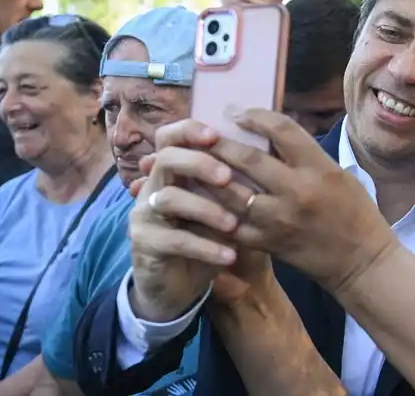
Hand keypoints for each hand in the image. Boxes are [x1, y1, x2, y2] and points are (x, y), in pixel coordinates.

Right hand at [127, 125, 240, 321]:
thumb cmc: (207, 237)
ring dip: (206, 209)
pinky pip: (174, 240)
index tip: (216, 135)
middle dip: (199, 163)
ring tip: (233, 224)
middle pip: (167, 159)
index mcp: (173, 172)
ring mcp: (145, 215)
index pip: (170, 137)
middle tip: (227, 176)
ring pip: (169, 198)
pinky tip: (229, 255)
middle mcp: (154, 187)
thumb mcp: (223, 209)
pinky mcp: (145, 244)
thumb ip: (235, 185)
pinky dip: (205, 247)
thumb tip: (269, 157)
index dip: (189, 130)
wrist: (179, 284)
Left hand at [201, 109, 398, 292]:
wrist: (361, 261)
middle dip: (221, 142)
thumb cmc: (354, 212)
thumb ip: (305, 155)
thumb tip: (268, 135)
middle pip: (249, 159)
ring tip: (194, 160)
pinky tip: (201, 198)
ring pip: (231, 192)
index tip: (239, 112)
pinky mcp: (267, 244)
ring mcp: (279, 220)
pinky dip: (213, 210)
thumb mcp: (337, 174)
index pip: (283, 130)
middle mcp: (297, 192)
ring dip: (208, 174)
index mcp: (319, 169)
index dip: (256, 116)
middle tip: (202, 132)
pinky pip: (230, 224)